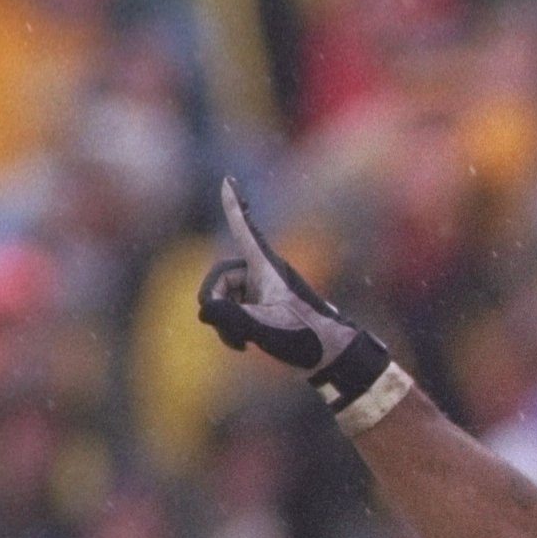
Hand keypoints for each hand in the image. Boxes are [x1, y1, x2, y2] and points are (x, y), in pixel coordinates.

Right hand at [197, 177, 400, 423]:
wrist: (333, 358)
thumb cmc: (307, 337)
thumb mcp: (266, 328)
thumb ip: (229, 317)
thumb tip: (203, 309)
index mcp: (268, 268)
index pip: (245, 231)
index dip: (233, 206)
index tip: (228, 179)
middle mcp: (263, 274)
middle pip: (220, 277)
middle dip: (215, 302)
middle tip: (224, 327)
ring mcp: (262, 291)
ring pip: (223, 298)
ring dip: (225, 321)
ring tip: (242, 344)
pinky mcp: (262, 307)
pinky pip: (232, 311)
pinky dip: (231, 328)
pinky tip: (243, 347)